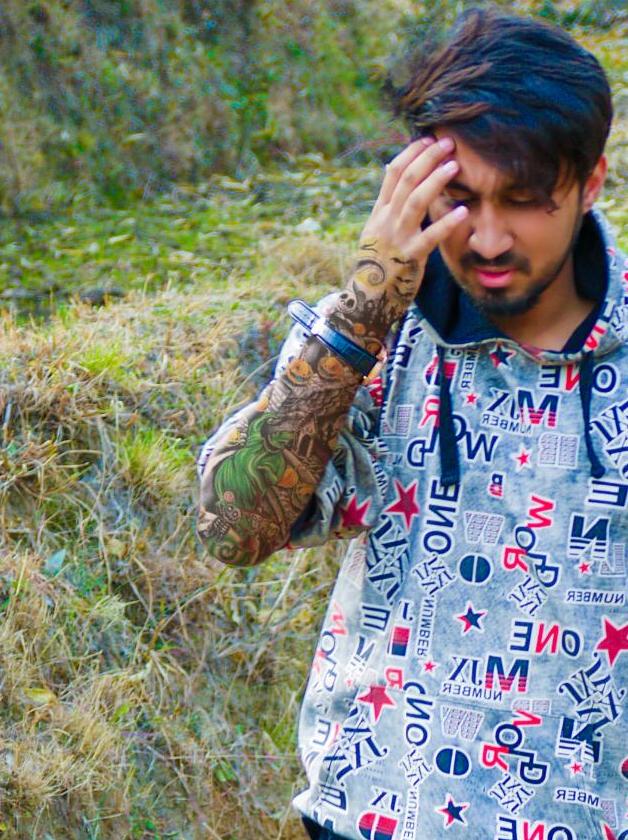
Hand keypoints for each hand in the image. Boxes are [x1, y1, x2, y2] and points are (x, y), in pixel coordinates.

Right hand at [351, 136, 467, 328]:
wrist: (366, 299)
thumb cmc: (378, 265)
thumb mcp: (378, 232)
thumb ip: (390, 207)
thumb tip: (400, 176)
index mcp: (379, 212)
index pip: (392, 173)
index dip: (411, 153)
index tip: (428, 139)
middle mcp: (386, 221)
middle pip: (406, 181)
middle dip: (427, 158)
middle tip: (447, 142)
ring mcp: (396, 239)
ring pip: (415, 202)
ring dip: (435, 181)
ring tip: (454, 165)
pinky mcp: (409, 258)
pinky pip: (429, 238)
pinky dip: (446, 223)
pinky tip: (463, 211)